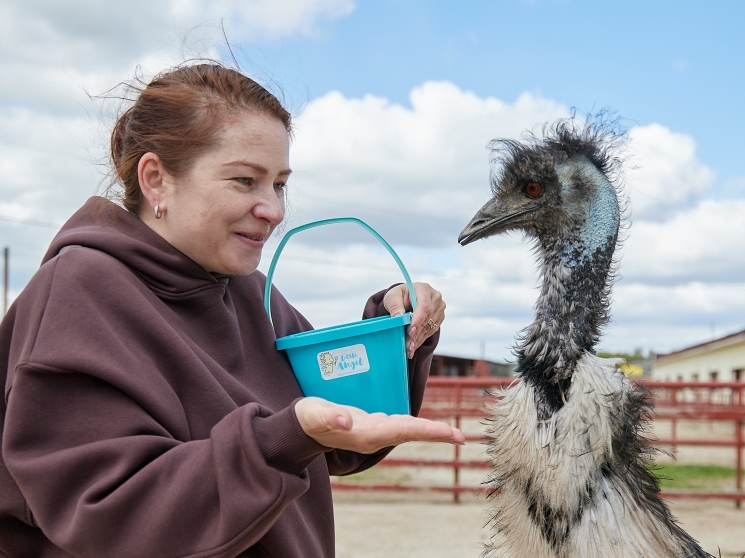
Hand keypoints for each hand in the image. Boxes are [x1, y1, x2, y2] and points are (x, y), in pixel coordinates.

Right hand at [295, 397, 463, 453]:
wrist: (300, 428)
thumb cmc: (308, 419)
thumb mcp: (315, 415)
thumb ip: (330, 417)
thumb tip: (347, 419)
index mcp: (366, 435)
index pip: (403, 431)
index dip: (428, 431)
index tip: (450, 435)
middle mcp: (374, 436)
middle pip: (411, 433)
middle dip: (436, 433)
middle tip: (462, 437)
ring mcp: (373, 432)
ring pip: (407, 430)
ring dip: (429, 430)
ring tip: (451, 433)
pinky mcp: (371, 425)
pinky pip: (400, 425)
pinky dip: (416, 424)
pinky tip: (424, 423)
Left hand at [383, 282, 444, 357]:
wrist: (407, 298)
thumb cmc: (399, 296)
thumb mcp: (392, 297)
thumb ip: (395, 306)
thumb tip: (398, 317)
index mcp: (424, 289)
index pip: (424, 307)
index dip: (418, 321)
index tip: (410, 332)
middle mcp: (435, 297)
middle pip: (427, 318)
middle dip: (416, 334)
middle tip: (407, 346)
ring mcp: (439, 308)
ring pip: (429, 327)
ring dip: (418, 339)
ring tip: (408, 349)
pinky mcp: (439, 317)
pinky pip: (431, 331)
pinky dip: (421, 339)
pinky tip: (413, 346)